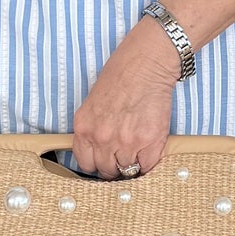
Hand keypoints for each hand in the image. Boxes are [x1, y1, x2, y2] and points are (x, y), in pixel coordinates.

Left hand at [70, 24, 178, 178]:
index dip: (97, 164)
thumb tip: (99, 152)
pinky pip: (148, 166)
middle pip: (107, 171)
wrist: (145, 64)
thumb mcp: (92, 104)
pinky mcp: (150, 141)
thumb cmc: (120, 77)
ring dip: (132, 164)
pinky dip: (149, 162)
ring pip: (127, 170)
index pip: (86, 164)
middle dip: (115, 166)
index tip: (105, 161)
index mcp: (84, 129)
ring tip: (137, 150)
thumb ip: (92, 130)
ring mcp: (126, 142)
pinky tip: (148, 149)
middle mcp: (102, 138)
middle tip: (123, 156)